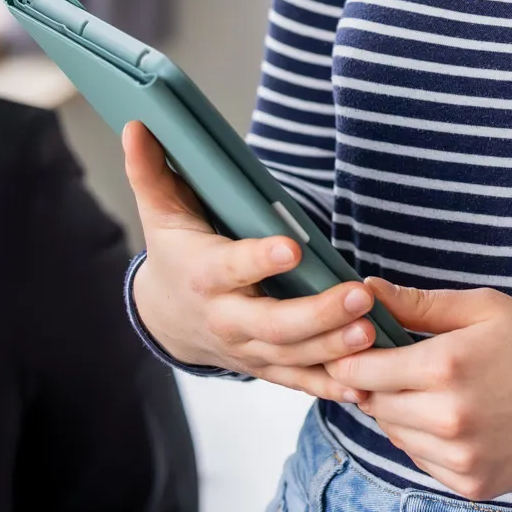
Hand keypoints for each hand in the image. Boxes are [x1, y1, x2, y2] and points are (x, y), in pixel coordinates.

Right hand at [119, 121, 376, 400]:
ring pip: (292, 355)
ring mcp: (249, 348)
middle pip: (270, 325)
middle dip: (315, 314)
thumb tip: (139, 125)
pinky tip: (365, 386)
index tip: (291, 246)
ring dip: (332, 348)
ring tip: (371, 331)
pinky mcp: (268, 365)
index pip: (232, 267)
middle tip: (357, 297)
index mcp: (204, 275)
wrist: (168, 317)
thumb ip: (152, 170)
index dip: (259, 260)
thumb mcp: (161, 211)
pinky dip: (330, 385)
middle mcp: (227, 318)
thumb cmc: (177, 252)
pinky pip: (300, 380)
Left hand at [327, 279, 511, 499]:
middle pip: (374, 402)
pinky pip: (420, 461)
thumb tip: (366, 291)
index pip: (362, 369)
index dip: (353, 356)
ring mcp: (456, 456)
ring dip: (401, 412)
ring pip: (393, 434)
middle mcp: (444, 417)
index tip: (363, 348)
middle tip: (406, 367)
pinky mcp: (468, 483)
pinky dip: (424, 441)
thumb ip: (420, 303)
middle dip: (379, 382)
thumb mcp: (485, 308)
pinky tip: (452, 420)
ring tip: (435, 392)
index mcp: (444, 366)